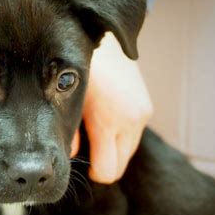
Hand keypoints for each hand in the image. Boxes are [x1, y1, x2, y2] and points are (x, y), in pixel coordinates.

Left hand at [71, 33, 152, 183]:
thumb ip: (69, 133)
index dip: (94, 173)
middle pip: (119, 166)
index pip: (108, 171)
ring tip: (96, 131)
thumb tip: (68, 157)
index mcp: (109, 121)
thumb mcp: (70, 100)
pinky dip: (121, 137)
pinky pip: (133, 137)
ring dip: (113, 150)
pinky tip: (106, 120)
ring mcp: (143, 115)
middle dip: (103, 163)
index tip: (83, 164)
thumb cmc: (83, 70)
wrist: (106, 41)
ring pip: (127, 153)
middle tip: (87, 148)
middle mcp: (131, 121)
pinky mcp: (147, 109)